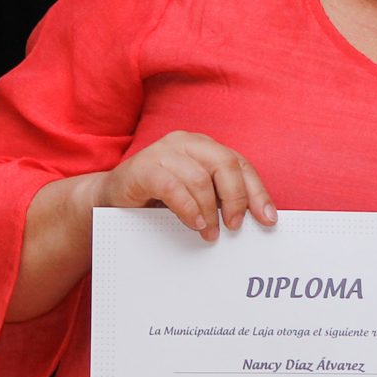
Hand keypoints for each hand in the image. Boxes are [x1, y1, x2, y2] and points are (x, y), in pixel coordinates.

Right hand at [87, 130, 274, 241]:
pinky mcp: (142, 168)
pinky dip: (188, 208)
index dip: (257, 192)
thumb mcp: (195, 196)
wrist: (109, 200)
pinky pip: (173, 187)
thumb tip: (254, 220)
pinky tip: (195, 224)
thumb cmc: (157, 199)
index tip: (268, 219)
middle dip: (236, 199)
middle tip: (236, 226)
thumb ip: (219, 199)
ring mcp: (162, 152)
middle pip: (225, 165)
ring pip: (200, 178)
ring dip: (210, 211)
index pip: (239, 165)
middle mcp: (185, 142)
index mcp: (203, 146)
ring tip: (211, 233)